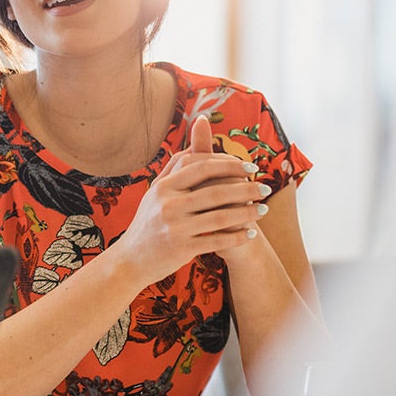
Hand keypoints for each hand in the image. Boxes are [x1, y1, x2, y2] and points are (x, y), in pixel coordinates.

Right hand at [113, 117, 269, 282]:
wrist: (130, 260)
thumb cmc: (148, 222)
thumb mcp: (156, 192)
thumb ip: (176, 166)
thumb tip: (198, 135)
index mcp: (163, 186)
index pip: (201, 166)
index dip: (229, 164)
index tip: (251, 167)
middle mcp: (167, 204)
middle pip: (215, 191)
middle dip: (245, 188)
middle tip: (266, 188)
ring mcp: (174, 227)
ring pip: (220, 217)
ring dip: (247, 213)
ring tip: (264, 210)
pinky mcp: (181, 248)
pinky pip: (217, 240)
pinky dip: (237, 237)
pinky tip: (252, 233)